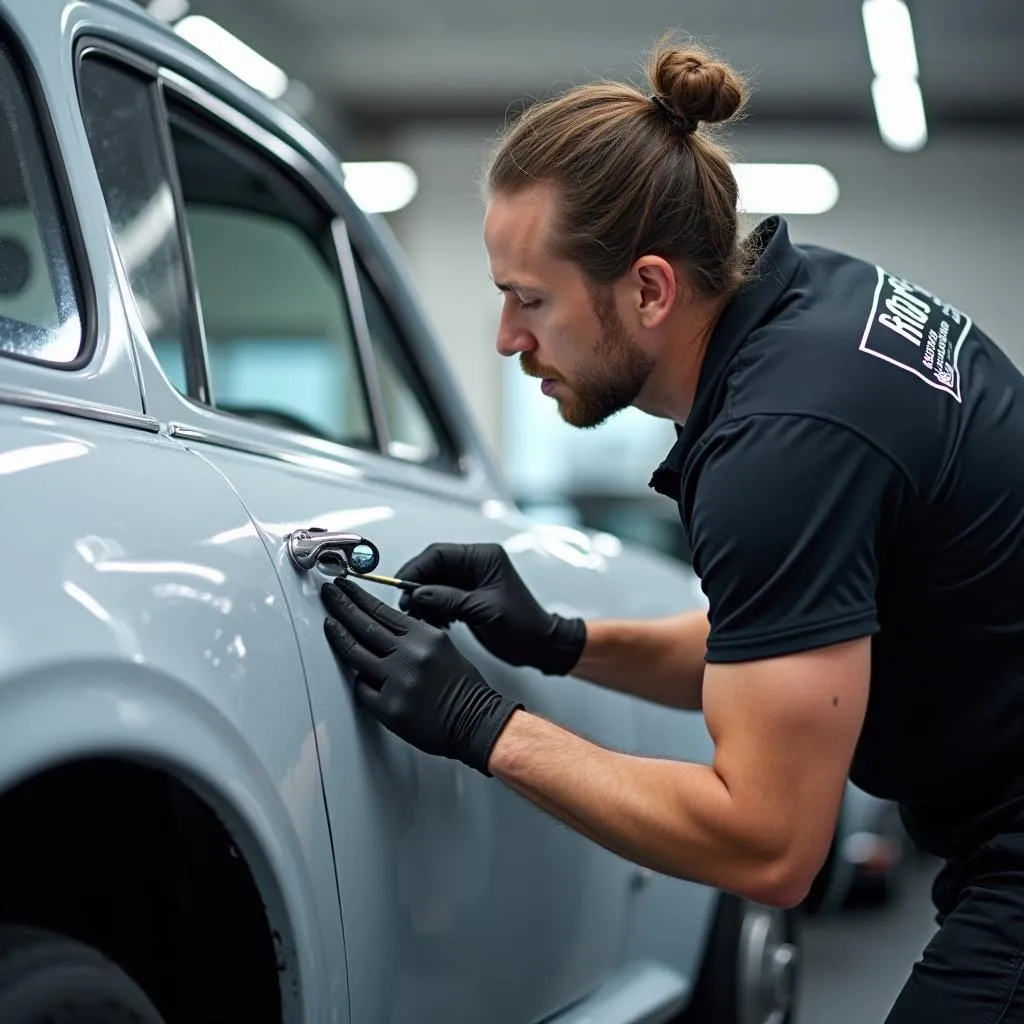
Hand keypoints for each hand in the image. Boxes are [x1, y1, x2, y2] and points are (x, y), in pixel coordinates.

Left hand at [322, 576, 521, 774]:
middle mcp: (410, 655)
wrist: (477, 721)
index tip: (345, 587)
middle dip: (342, 606)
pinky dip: (359, 682)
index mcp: (425, 637)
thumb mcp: (442, 647)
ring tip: (329, 624)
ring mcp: (398, 682)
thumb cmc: (463, 687)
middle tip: (329, 594)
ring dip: (338, 636)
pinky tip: (358, 676)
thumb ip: (412, 636)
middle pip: (365, 625)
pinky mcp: (389, 708)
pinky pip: (362, 689)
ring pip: (356, 654)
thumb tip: (383, 627)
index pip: (383, 611)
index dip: (359, 597)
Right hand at [395, 542, 585, 675]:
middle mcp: (476, 564)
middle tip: (407, 606)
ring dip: (424, 601)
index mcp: (484, 557)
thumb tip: (418, 594)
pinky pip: (441, 597)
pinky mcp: (468, 596)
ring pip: (434, 584)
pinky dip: (433, 610)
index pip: (439, 554)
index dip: (416, 569)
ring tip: (419, 617)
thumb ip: (448, 600)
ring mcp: (471, 581)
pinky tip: (433, 623)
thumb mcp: (483, 611)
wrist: (540, 646)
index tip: (401, 586)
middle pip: (434, 568)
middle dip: (417, 587)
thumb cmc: (524, 626)